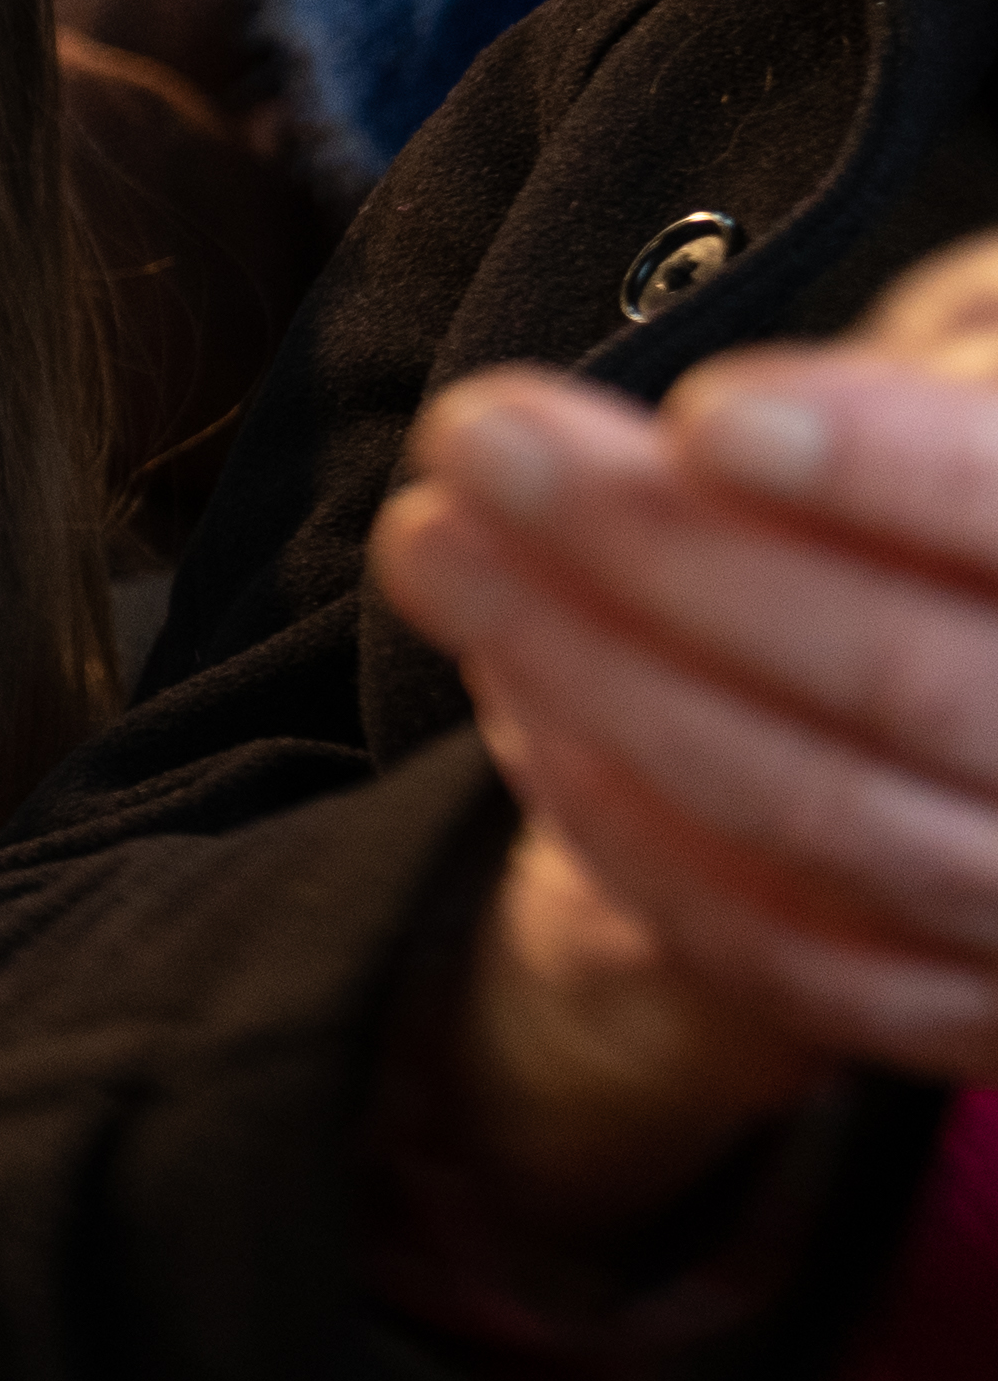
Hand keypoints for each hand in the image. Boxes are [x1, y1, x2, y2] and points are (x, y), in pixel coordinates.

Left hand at [370, 230, 997, 1227]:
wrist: (980, 656)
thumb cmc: (972, 479)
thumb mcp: (981, 370)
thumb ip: (931, 371)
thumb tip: (749, 412)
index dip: (884, 470)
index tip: (703, 413)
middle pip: (904, 681)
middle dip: (664, 557)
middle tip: (473, 435)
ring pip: (822, 817)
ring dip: (594, 676)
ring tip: (437, 541)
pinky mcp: (971, 1010)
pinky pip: (788, 952)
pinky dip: (631, 829)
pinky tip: (516, 696)